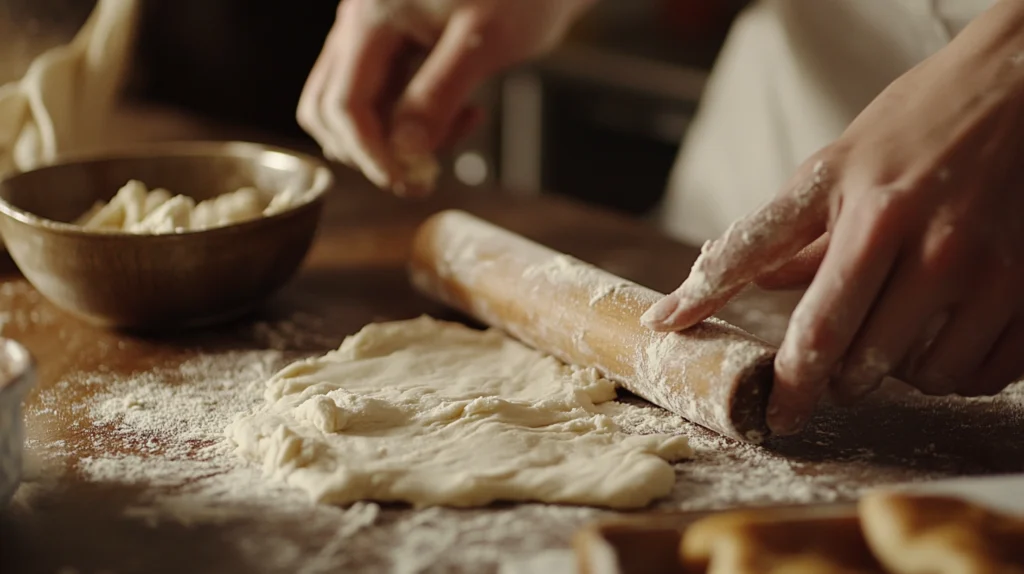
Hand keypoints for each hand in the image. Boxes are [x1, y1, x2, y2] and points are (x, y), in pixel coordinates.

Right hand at [297, 0, 592, 195]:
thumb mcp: (485, 42)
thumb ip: (438, 95)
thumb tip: (403, 152)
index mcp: (371, 16)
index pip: (343, 103)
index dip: (368, 153)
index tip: (406, 183)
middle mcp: (359, 22)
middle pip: (329, 107)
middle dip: (369, 151)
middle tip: (422, 176)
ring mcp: (374, 32)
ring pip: (355, 105)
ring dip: (394, 138)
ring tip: (459, 129)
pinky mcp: (395, 42)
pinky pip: (386, 95)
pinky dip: (414, 118)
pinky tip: (465, 113)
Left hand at [641, 0, 1023, 434]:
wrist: (1020, 87)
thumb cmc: (914, 124)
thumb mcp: (832, 168)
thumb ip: (775, 235)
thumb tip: (715, 287)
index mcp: (872, 220)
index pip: (817, 329)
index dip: (790, 385)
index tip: (776, 415)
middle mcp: (935, 254)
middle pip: (865, 365)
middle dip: (835, 377)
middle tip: (829, 359)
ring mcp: (994, 276)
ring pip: (926, 378)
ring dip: (895, 373)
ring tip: (888, 333)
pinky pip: (985, 372)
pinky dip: (954, 370)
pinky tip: (940, 336)